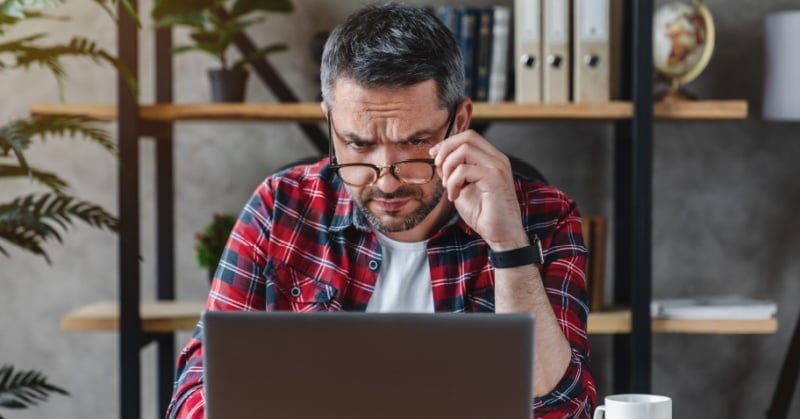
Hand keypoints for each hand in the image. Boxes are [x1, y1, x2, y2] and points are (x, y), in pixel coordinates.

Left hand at [429, 130, 528, 249]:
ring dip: (448, 168)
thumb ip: (453, 172)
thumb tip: (438, 159)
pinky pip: (464, 170)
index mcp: (492, 159)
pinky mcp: (494, 178)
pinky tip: (455, 196)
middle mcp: (497, 159)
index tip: (433, 155)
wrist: (502, 235)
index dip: (448, 142)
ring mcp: (498, 167)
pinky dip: (452, 182)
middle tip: (438, 169)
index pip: (469, 137)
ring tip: (448, 187)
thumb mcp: (463, 187)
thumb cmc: (484, 214)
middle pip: (467, 137)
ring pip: (464, 149)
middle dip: (446, 150)